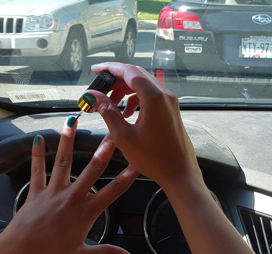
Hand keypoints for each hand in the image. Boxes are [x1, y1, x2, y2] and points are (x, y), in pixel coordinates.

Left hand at [0, 117, 138, 253]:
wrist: (20, 253)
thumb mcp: (82, 253)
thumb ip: (106, 252)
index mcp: (86, 212)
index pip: (113, 191)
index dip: (128, 176)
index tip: (137, 163)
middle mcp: (72, 197)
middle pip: (93, 169)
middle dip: (104, 149)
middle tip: (112, 133)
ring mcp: (53, 191)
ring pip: (64, 161)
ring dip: (68, 140)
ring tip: (72, 122)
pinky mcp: (36, 191)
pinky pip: (37, 169)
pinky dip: (37, 154)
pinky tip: (38, 139)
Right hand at [89, 62, 200, 186]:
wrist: (179, 172)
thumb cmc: (153, 158)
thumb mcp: (123, 135)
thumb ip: (107, 111)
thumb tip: (93, 95)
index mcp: (153, 97)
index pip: (128, 71)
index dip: (110, 68)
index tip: (95, 70)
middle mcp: (164, 94)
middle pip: (136, 75)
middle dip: (116, 79)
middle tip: (101, 89)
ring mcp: (170, 101)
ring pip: (144, 85)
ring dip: (126, 90)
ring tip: (112, 105)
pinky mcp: (171, 109)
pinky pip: (151, 95)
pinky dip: (136, 99)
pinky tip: (128, 114)